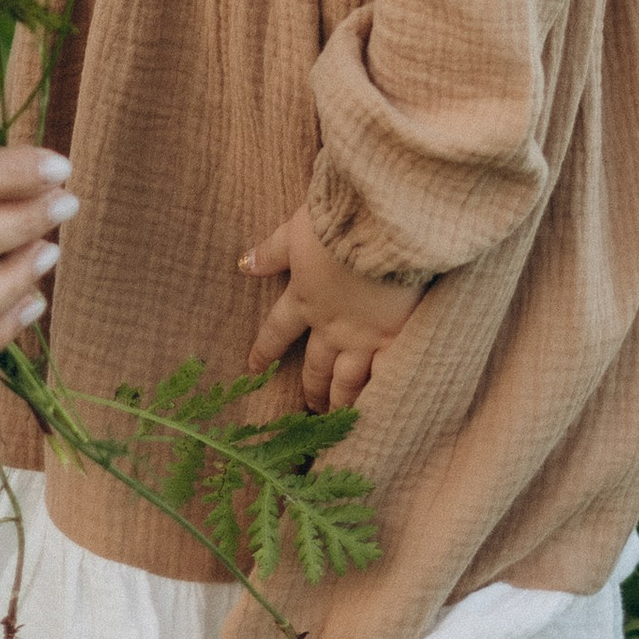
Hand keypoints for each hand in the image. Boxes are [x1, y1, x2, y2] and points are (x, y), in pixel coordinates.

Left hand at [241, 199, 426, 411]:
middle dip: (310, 388)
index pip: (277, 330)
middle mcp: (330, 326)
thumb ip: (271, 252)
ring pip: (346, 380)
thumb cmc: (337, 223)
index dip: (264, 350)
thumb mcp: (296, 231)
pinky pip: (384, 375)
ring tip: (337, 415)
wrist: (382, 229)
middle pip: (315, 365)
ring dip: (339, 399)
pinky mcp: (395, 338)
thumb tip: (243, 264)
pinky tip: (380, 407)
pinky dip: (379, 392)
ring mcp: (363, 337)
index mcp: (304, 298)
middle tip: (308, 407)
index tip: (253, 368)